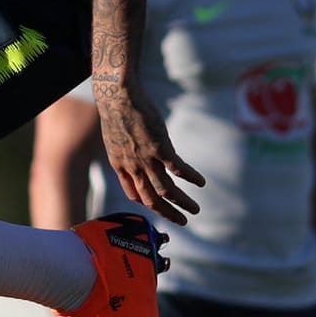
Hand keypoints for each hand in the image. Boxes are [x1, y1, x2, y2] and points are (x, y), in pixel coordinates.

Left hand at [93, 79, 204, 224]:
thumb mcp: (114, 137)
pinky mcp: (160, 147)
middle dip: (168, 213)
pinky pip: (178, 169)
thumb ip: (124, 152)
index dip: (146, 202)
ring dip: (183, 203)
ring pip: (167, 191)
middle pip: (151, 199)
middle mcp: (132, 167)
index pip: (133, 193)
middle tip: (183, 221)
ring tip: (196, 209)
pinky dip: (191, 178)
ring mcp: (146, 159)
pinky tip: (201, 182)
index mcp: (120, 165)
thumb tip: (136, 155)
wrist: (117, 95)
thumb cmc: (116, 111)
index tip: (157, 206)